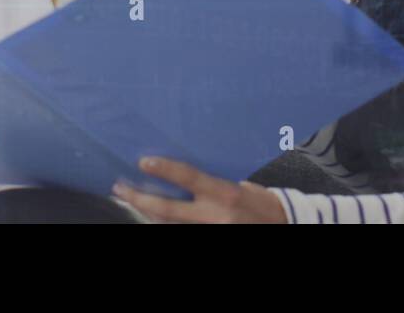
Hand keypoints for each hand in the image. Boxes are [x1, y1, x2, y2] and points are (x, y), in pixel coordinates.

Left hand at [112, 157, 287, 223]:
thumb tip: (182, 178)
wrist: (283, 226)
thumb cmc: (261, 203)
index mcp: (226, 194)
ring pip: (169, 226)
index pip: (190, 178)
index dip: (165, 170)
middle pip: (167, 211)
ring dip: (148, 215)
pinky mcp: (211, 240)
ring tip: (132, 200)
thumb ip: (212, 185)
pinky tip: (154, 218)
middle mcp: (215, 216)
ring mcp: (211, 232)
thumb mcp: (241, 187)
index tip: (142, 162)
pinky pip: (180, 233)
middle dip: (140, 199)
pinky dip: (166, 225)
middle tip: (120, 188)